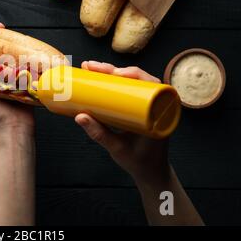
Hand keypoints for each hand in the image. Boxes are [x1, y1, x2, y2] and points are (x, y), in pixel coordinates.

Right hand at [75, 61, 169, 185]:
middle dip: (113, 69)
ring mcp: (147, 105)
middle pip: (136, 78)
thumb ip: (100, 134)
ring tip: (91, 69)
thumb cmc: (140, 162)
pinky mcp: (137, 108)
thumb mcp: (118, 148)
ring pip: (130, 82)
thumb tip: (79, 117)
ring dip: (111, 74)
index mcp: (161, 111)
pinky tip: (99, 78)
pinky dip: (113, 82)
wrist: (151, 173)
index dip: (132, 73)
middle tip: (91, 67)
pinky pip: (127, 90)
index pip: (149, 83)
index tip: (114, 73)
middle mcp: (156, 104)